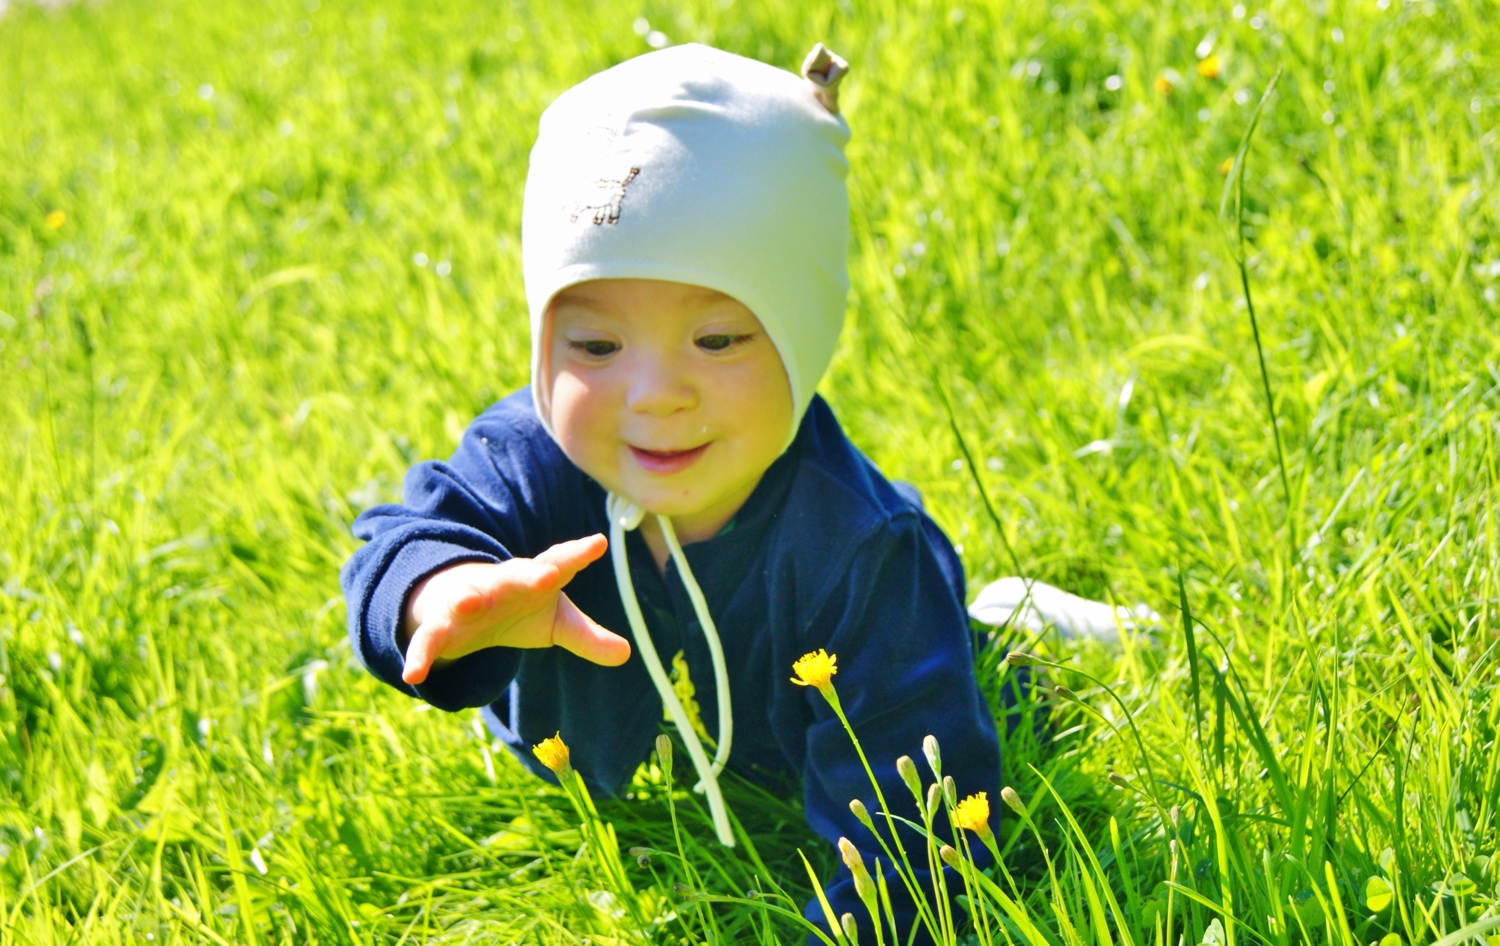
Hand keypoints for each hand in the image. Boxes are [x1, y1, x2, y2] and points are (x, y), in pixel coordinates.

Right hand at [400, 534, 628, 684]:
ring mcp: (467, 600)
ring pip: (466, 597)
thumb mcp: (555, 622)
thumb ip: (588, 636)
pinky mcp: (439, 625)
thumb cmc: (518, 606)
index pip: (560, 562)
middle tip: (548, 573)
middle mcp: (501, 583)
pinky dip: (420, 655)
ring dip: (466, 598)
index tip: (598, 544)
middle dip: (528, 573)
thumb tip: (626, 654)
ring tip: (468, 602)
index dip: (578, 554)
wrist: (461, 602)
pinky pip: (428, 639)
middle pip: (515, 576)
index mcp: (534, 578)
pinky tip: (413, 675)